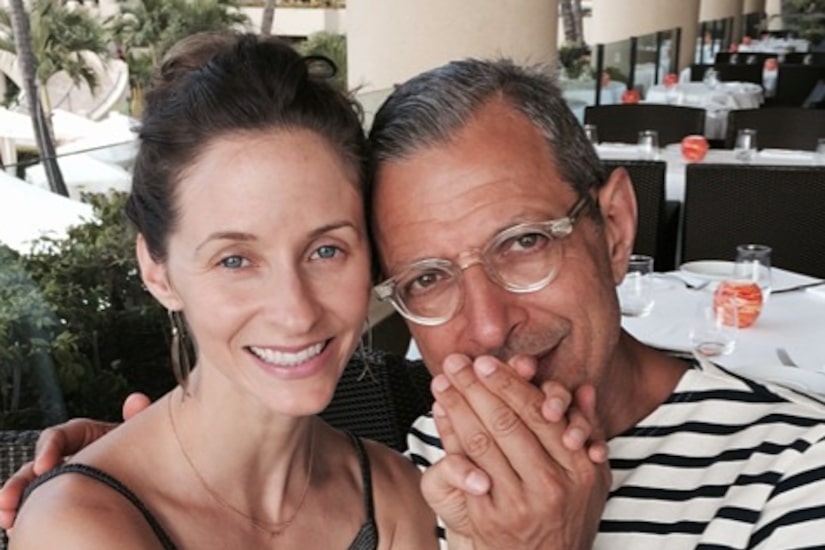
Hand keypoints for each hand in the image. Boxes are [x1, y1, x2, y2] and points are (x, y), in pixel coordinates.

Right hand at [0, 392, 151, 529]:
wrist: (150, 480)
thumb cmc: (141, 452)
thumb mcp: (138, 436)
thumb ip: (136, 420)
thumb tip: (136, 400)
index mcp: (84, 436)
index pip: (58, 436)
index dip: (49, 448)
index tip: (44, 466)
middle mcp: (68, 457)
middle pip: (36, 465)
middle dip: (20, 482)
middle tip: (8, 500)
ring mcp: (62, 480)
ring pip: (31, 488)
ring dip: (16, 500)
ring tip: (7, 518)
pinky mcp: (59, 500)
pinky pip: (38, 506)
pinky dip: (26, 515)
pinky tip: (15, 527)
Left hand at [420, 354, 610, 549]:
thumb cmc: (564, 518)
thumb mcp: (590, 480)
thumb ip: (588, 431)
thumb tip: (585, 390)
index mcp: (578, 468)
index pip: (538, 413)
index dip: (509, 383)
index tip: (487, 362)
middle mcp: (551, 485)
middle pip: (507, 421)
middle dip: (477, 386)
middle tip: (458, 362)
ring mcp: (519, 503)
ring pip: (483, 440)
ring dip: (458, 405)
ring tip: (443, 380)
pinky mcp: (490, 518)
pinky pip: (466, 467)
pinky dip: (450, 436)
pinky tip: (440, 414)